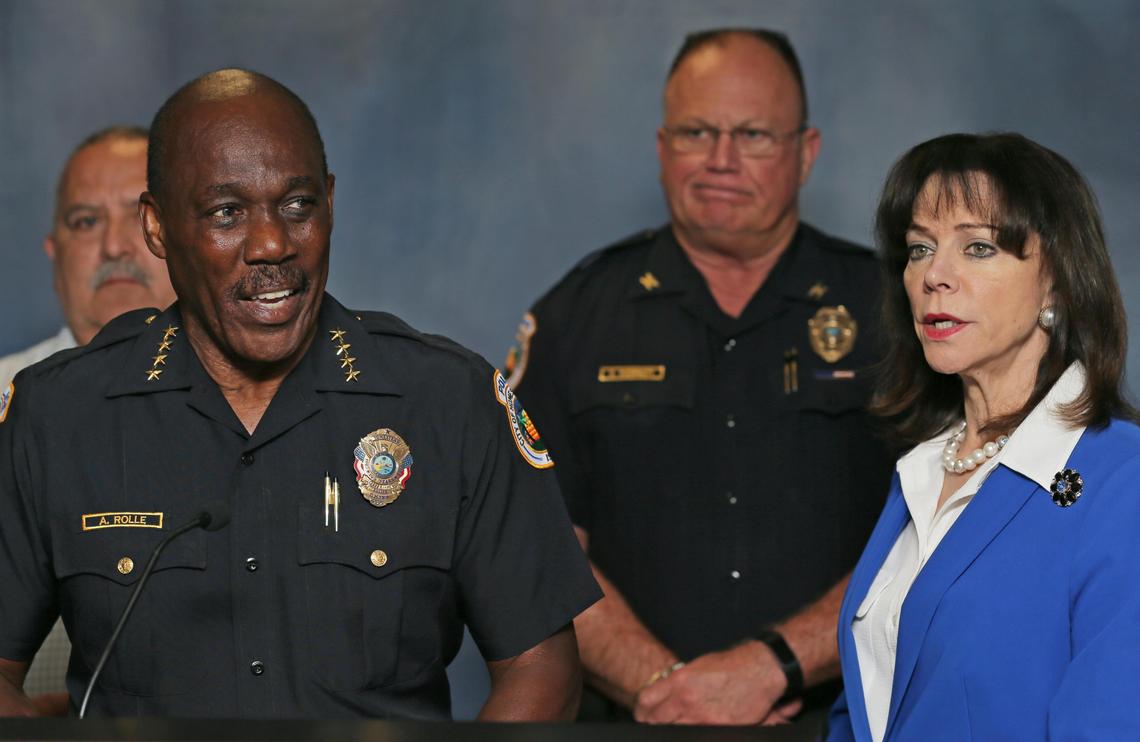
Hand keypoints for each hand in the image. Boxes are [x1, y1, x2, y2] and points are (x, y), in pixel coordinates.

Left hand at [633, 640, 788, 724]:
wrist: (759, 671)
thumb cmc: (729, 666)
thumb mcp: (697, 667)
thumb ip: (677, 683)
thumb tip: (663, 697)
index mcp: (679, 681)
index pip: (646, 701)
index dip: (642, 710)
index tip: (643, 713)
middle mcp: (687, 700)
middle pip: (656, 720)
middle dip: (653, 722)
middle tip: (655, 722)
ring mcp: (702, 717)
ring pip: (674, 731)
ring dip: (672, 729)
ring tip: (675, 725)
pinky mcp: (719, 729)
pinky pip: (695, 736)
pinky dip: (691, 734)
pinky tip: (693, 728)